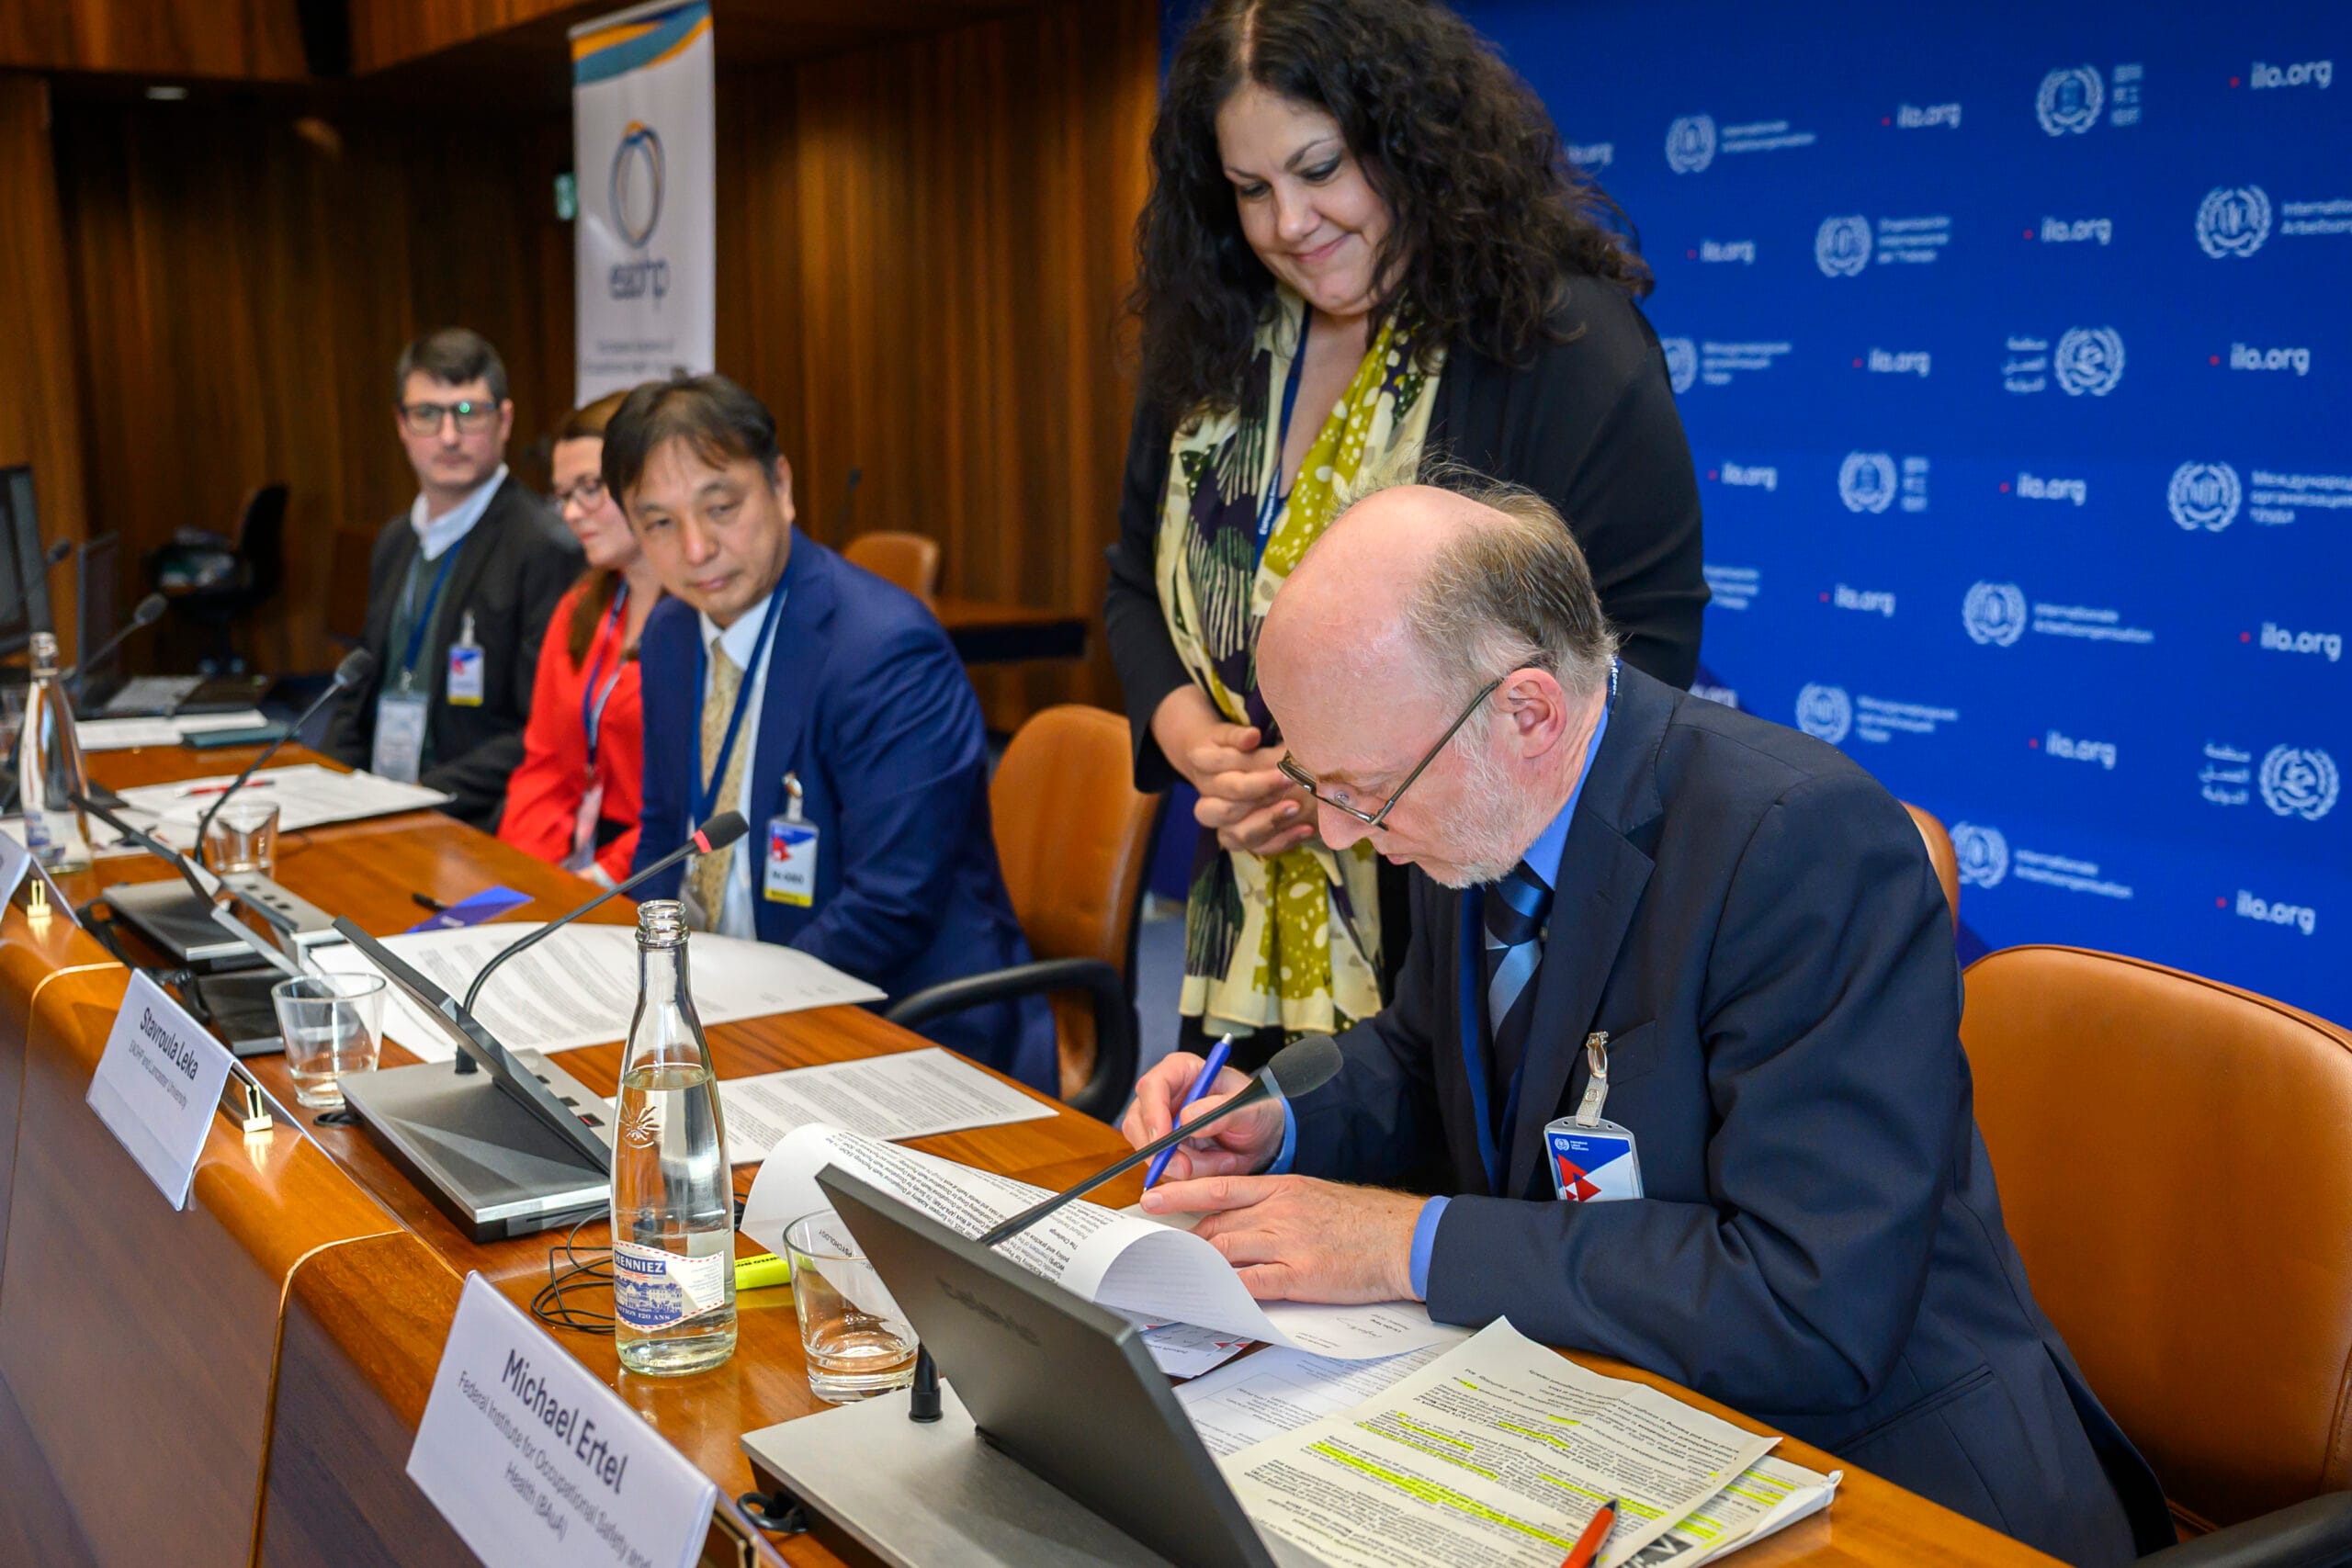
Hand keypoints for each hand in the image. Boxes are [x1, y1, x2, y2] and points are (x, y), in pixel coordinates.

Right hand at [1122, 1052, 1285, 1181]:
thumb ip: (1222, 1110)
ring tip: (1222, 1160)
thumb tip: (1188, 1117)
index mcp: (1182, 1071)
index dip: (1152, 1113)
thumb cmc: (1255, 1111)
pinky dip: (1189, 1175)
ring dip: (1185, 1165)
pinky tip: (1214, 1164)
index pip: (1153, 1086)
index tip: (1163, 1139)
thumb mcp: (1249, 1108)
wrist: (1263, 1138)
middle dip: (1162, 1151)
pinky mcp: (1165, 1149)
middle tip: (1188, 1168)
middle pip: (1139, 1122)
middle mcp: (1165, 1095)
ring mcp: (1161, 1124)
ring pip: (1150, 1151)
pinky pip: (1163, 1169)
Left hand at [1140, 1175, 1423, 1302]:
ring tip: (1186, 1278)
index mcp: (1283, 1187)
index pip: (1220, 1187)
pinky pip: (1252, 1284)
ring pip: (1226, 1252)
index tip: (1153, 1199)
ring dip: (1202, 1268)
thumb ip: (1278, 1204)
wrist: (1405, 1239)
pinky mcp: (1301, 1275)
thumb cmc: (1366, 1220)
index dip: (1181, 1194)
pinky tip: (1216, 1297)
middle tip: (1170, 1256)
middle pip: (1216, 1225)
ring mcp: (1289, 1242)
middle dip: (1189, 1242)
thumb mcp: (1317, 1195)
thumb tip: (1244, 1219)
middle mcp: (1280, 1211)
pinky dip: (1229, 1291)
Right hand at [1148, 688, 1316, 857]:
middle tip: (1289, 779)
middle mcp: (1208, 798)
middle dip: (1257, 792)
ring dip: (1268, 821)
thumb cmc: (1246, 747)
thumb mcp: (1242, 736)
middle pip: (1223, 806)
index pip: (1214, 765)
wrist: (1244, 772)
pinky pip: (1259, 848)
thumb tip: (1252, 737)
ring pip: (1236, 833)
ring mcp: (1224, 824)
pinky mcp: (1241, 840)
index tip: (1277, 761)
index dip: (1241, 760)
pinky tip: (1307, 827)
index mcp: (1203, 766)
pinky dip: (1284, 839)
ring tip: (1297, 807)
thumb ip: (1242, 737)